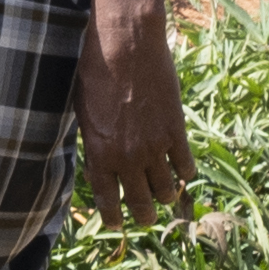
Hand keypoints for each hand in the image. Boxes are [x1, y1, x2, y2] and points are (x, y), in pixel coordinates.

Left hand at [75, 5, 191, 224]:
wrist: (125, 46)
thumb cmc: (94, 72)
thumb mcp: (82, 113)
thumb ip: (93, 144)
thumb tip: (98, 166)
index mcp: (100, 154)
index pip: (108, 200)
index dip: (113, 216)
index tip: (116, 223)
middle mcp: (128, 158)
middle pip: (140, 201)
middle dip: (143, 214)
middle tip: (145, 217)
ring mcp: (155, 146)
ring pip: (166, 188)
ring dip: (165, 196)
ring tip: (165, 197)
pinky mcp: (176, 130)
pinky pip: (186, 164)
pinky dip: (185, 172)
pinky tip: (184, 172)